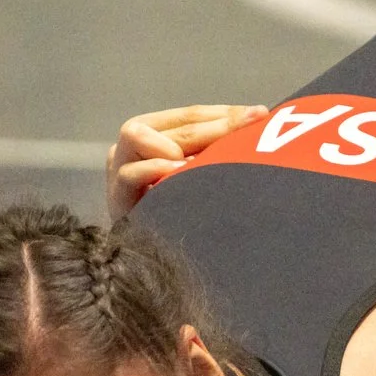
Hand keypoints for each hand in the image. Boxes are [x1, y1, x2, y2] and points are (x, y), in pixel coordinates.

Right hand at [106, 104, 267, 220]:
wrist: (155, 262)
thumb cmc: (185, 218)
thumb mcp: (201, 180)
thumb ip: (216, 156)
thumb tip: (259, 130)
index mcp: (154, 137)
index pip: (190, 116)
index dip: (224, 113)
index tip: (259, 114)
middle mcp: (133, 149)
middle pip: (176, 127)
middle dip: (218, 124)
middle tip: (252, 124)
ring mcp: (119, 171)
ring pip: (137, 135)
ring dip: (177, 143)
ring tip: (206, 158)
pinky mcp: (117, 198)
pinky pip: (130, 174)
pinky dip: (156, 169)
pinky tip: (182, 171)